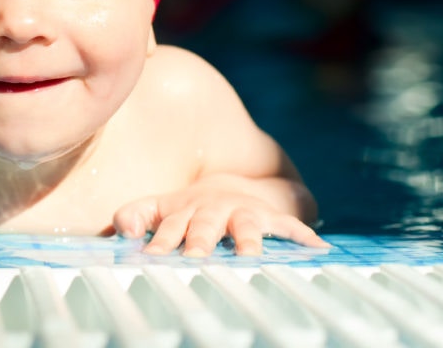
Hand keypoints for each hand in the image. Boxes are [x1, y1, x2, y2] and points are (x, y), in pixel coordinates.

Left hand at [112, 184, 329, 256]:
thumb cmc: (186, 209)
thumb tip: (124, 232)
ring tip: (249, 255)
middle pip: (205, 226)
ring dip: (246, 240)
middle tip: (194, 257)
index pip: (168, 227)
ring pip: (244, 226)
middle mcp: (212, 210)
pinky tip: (318, 249)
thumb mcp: (156, 208)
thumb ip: (132, 216)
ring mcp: (242, 212)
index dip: (160, 242)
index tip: (151, 257)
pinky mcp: (269, 217)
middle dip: (200, 241)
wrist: (226, 185)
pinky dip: (303, 236)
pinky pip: (289, 226)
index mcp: (183, 210)